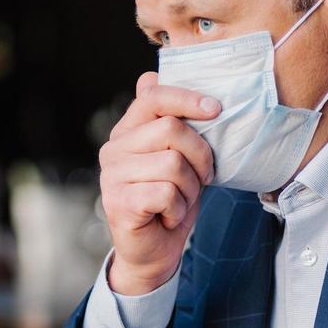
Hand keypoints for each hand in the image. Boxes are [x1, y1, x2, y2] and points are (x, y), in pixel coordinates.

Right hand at [100, 72, 218, 294]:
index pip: (153, 97)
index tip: (216, 110)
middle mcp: (114, 149)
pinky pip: (165, 193)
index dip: (187, 98)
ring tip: (180, 200)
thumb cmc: (169, 201)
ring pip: (173, 164)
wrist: (154, 252)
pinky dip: (178, 209)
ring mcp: (112, 176)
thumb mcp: (177, 157)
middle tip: (202, 177)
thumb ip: (170, 123)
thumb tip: (149, 76)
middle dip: (200, 156)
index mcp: (127, 131)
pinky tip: (168, 216)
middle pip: (171, 130)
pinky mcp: (117, 202)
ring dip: (190, 188)